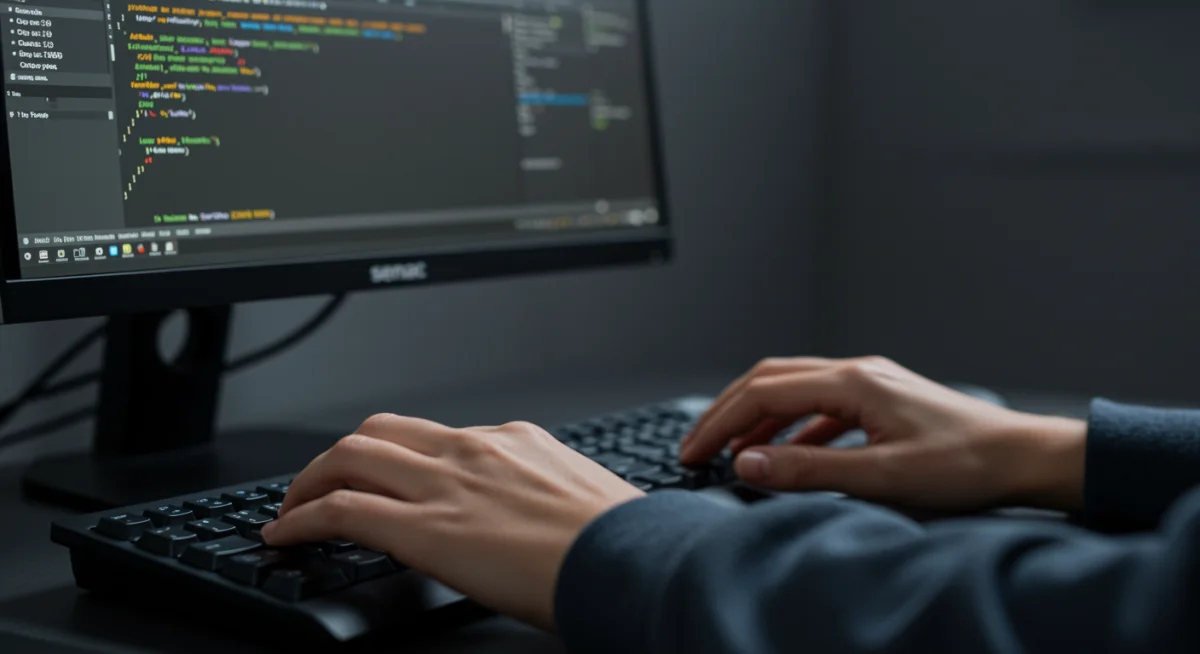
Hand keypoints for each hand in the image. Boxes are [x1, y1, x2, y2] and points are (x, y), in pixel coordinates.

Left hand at [263, 415, 645, 629]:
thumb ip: (540, 495)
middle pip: (380, 430)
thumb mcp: (579, 499)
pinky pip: (342, 509)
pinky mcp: (425, 528)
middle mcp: (472, 449)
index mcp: (514, 440)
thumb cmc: (619, 540)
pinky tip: (286, 535)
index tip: (384, 474)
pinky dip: (302, 518)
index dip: (395, 455)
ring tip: (292, 508)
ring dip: (310, 480)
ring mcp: (446, 483)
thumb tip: (529, 518)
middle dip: (340, 454)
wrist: (631, 559)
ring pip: (350, 457)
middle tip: (322, 481)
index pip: (433, 435)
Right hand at [680, 357, 1086, 512]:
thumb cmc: (966, 466)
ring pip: (793, 389)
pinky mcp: (882, 399)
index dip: (720, 424)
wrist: (1024, 457)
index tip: (692, 453)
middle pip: (770, 379)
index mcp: (852, 382)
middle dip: (727, 413)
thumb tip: (745, 464)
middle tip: (696, 447)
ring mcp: (870, 382)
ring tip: (732, 454)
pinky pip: (819, 406)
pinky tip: (785, 456)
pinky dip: (790, 428)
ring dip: (756, 420)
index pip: (763, 393)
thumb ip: (808, 470)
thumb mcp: (881, 476)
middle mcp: (857, 371)